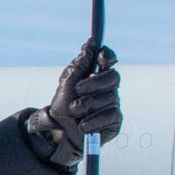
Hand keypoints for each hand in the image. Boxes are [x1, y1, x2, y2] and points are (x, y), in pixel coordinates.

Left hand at [28, 39, 122, 167]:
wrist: (59, 131)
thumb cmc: (63, 106)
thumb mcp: (67, 82)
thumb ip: (80, 63)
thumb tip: (90, 43)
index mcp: (96, 75)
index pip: (109, 60)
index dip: (108, 56)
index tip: (101, 56)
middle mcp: (108, 89)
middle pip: (113, 77)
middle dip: (94, 83)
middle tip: (78, 90)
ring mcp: (112, 104)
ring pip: (109, 97)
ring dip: (88, 105)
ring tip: (75, 112)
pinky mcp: (114, 121)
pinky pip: (110, 115)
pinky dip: (94, 120)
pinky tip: (83, 125)